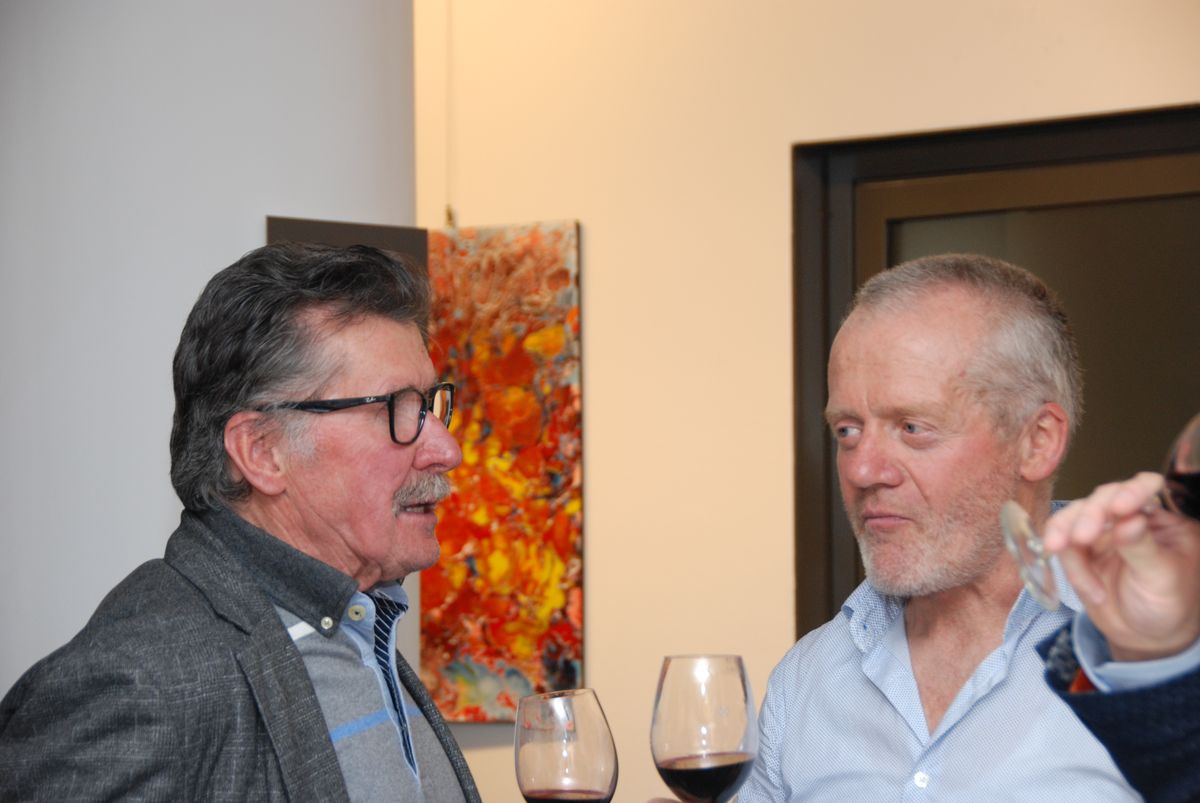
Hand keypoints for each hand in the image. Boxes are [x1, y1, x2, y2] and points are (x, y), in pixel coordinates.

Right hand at [1043, 472, 1199, 661]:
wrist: (1143, 638)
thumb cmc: (1167, 606)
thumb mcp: (1162, 578)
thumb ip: (1142, 547)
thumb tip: (1128, 518)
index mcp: (1161, 520)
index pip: (1147, 489)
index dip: (1131, 490)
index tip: (1118, 508)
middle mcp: (1130, 518)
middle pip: (1104, 499)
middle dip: (1089, 515)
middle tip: (1081, 537)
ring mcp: (1102, 532)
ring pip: (1075, 515)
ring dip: (1065, 531)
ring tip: (1060, 550)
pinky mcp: (1079, 549)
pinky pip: (1061, 542)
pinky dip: (1065, 562)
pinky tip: (1086, 588)